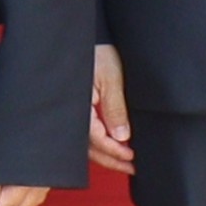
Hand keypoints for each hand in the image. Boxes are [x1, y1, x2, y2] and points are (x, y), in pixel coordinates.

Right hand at [87, 43, 135, 176]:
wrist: (85, 37)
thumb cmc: (97, 53)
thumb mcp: (111, 80)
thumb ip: (116, 109)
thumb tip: (122, 136)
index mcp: (79, 108)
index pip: (96, 139)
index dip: (115, 151)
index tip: (132, 158)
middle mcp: (73, 114)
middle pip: (89, 147)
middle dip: (111, 160)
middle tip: (132, 168)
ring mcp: (74, 112)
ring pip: (87, 143)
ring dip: (106, 154)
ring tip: (126, 163)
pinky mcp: (78, 108)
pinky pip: (87, 132)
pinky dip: (101, 142)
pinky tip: (113, 146)